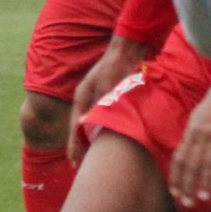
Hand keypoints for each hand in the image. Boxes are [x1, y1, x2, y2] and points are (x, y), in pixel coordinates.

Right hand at [67, 36, 149, 164]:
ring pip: (93, 124)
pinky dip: (105, 131)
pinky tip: (112, 141)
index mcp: (82, 96)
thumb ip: (98, 104)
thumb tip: (83, 125)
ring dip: (93, 141)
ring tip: (96, 159)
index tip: (75, 164)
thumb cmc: (121, 62)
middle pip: (81, 128)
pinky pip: (105, 119)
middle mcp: (88, 97)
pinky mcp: (112, 95)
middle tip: (82, 167)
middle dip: (82, 147)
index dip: (75, 147)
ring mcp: (100, 96)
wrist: (134, 44)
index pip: (75, 128)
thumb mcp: (108, 84)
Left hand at [168, 82, 210, 207]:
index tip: (176, 194)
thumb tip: (185, 154)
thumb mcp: (197, 117)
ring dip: (205, 183)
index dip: (176, 177)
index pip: (179, 158)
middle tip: (188, 204)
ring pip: (209, 163)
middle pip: (191, 164)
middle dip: (188, 186)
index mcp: (191, 131)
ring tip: (204, 199)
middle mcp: (202, 134)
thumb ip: (192, 136)